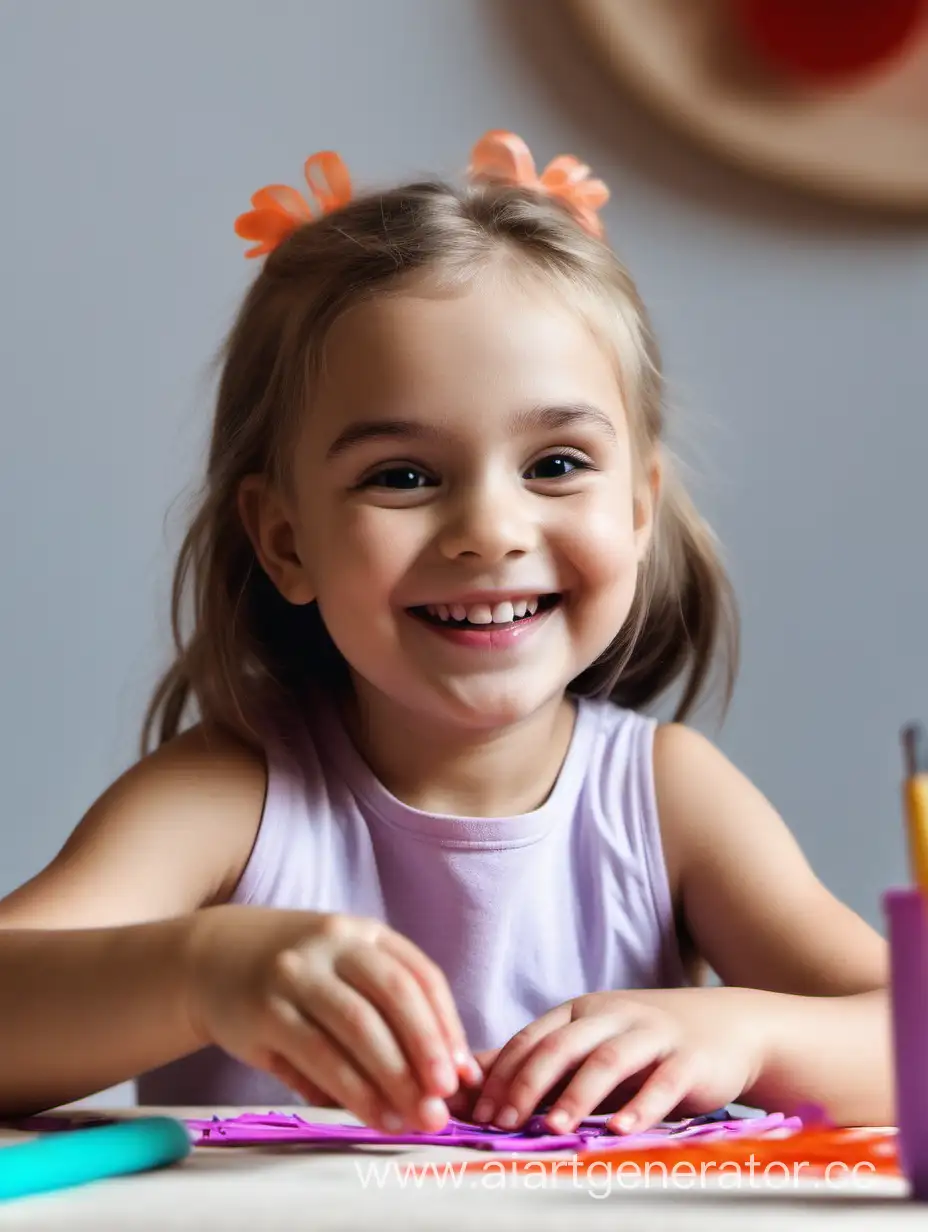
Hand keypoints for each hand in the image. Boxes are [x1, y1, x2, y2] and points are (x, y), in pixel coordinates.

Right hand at [185, 905, 481, 1132]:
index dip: (448, 1025)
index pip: (420, 976)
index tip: (464, 1073)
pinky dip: (354, 1090)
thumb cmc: (296, 974)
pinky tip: (376, 1116)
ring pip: (358, 1027)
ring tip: (418, 1118)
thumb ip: (387, 1011)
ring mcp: (297, 974)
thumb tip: (446, 1077)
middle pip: (395, 994)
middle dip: (427, 1049)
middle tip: (446, 1099)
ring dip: (395, 1078)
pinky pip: (319, 1055)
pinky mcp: (266, 1011)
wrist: (211, 957)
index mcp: (363, 932)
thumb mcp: (342, 968)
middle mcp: (333, 943)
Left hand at [469, 988, 767, 1134]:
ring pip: (607, 1061)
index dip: (503, 1074)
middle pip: (562, 1045)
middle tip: (504, 1122)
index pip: (533, 1038)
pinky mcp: (688, 1059)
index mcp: (582, 1012)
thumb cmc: (644, 1044)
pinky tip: (620, 1130)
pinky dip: (640, 1107)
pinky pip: (661, 1083)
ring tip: (553, 1129)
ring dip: (577, 1095)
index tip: (479, 1113)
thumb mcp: (590, 1044)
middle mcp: (612, 1016)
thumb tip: (471, 1076)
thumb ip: (538, 1060)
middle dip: (528, 1084)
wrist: (726, 1027)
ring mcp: (651, 1035)